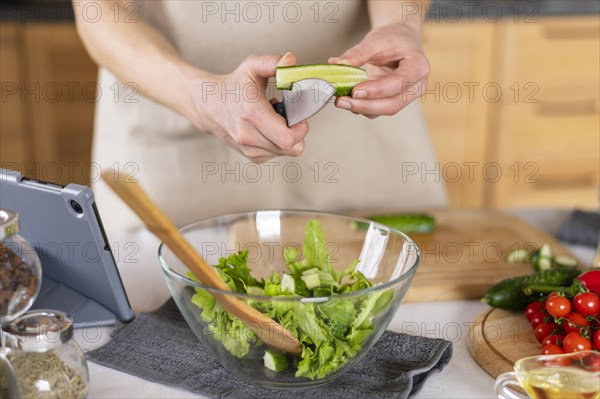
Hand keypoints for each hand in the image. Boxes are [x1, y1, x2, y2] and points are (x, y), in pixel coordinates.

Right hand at [189, 53, 308, 162]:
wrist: (208, 106)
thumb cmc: (233, 86)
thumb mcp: (252, 67)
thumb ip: (274, 63)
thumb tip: (291, 60)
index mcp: (252, 114)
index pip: (288, 138)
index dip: (301, 128)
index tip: (298, 115)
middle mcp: (248, 136)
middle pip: (291, 148)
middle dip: (297, 132)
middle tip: (290, 116)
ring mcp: (249, 149)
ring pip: (285, 152)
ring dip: (286, 137)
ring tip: (274, 119)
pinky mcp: (251, 157)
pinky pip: (276, 154)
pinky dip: (277, 143)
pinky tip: (268, 128)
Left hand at [329, 23, 429, 117]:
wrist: (401, 40)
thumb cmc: (393, 38)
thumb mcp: (376, 39)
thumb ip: (358, 53)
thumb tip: (338, 64)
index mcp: (419, 66)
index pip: (399, 83)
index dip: (377, 89)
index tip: (355, 91)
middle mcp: (416, 86)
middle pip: (392, 104)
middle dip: (365, 105)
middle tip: (341, 101)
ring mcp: (406, 96)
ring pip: (383, 110)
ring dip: (360, 108)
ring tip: (340, 100)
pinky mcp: (393, 101)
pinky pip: (377, 109)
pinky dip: (361, 106)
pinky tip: (347, 99)